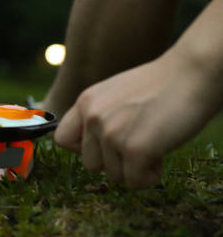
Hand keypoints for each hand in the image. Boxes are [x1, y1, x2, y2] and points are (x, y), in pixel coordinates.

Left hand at [54, 52, 219, 187]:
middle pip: (90, 165)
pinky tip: (161, 153)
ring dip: (135, 168)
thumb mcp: (114, 93)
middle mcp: (93, 116)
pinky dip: (150, 176)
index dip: (83, 149)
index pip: (62, 140)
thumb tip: (90, 147)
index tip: (105, 145)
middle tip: (139, 142)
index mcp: (86, 102)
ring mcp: (112, 133)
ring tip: (153, 142)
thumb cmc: (160, 85)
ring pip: (114, 176)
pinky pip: (135, 182)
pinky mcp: (135, 148)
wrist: (192, 73)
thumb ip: (98, 115)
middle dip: (115, 161)